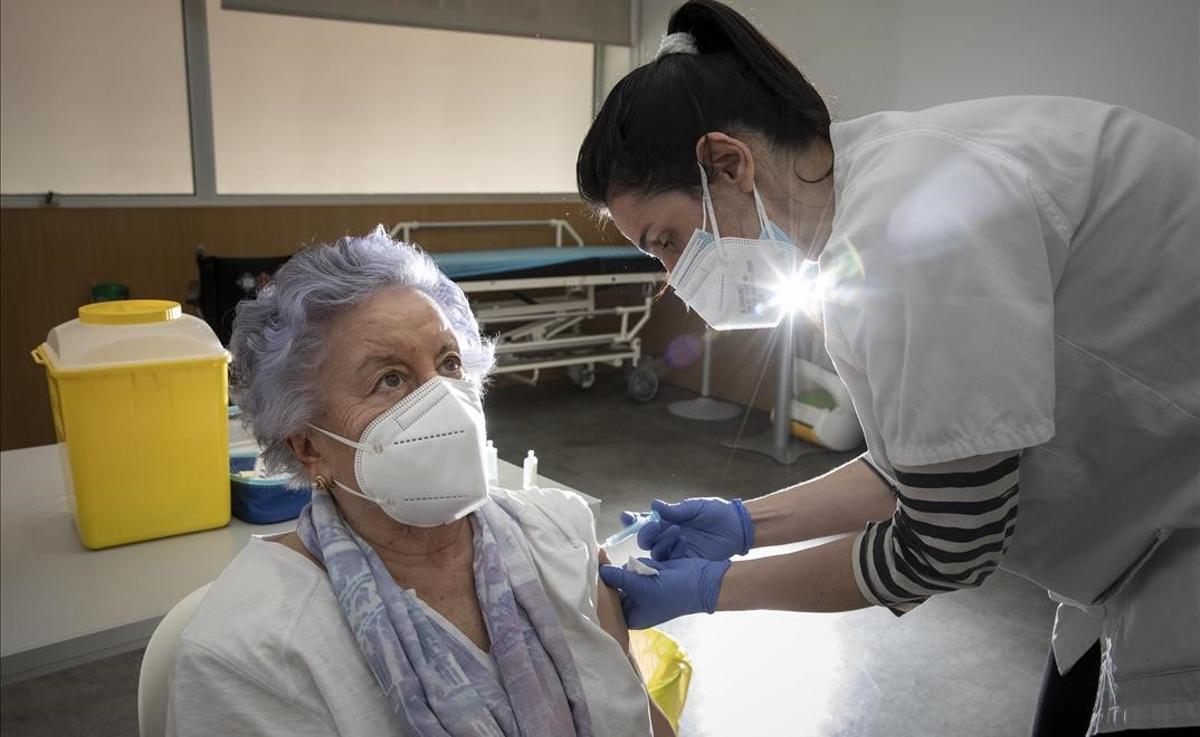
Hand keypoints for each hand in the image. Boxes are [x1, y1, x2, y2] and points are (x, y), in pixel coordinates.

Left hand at [598, 557, 731, 628]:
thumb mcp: (641, 587)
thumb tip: (599, 570)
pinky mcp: (648, 575)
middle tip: (621, 572)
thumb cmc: (671, 593)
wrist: (700, 582)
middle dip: (618, 578)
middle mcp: (634, 605)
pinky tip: (654, 567)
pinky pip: (636, 566)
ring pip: (624, 574)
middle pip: (613, 589)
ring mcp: (641, 590)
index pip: (608, 607)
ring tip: (647, 573)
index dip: (602, 594)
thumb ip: (618, 577)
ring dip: (633, 570)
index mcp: (631, 617)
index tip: (596, 580)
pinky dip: (642, 564)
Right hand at [623, 498, 753, 560]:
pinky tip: (683, 543)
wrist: (736, 528)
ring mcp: (675, 549)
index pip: (644, 520)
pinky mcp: (684, 561)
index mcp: (668, 519)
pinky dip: (672, 552)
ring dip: (661, 541)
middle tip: (654, 526)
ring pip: (655, 551)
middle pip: (645, 539)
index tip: (626, 517)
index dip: (632, 520)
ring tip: (677, 531)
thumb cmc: (716, 513)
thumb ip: (676, 509)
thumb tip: (654, 505)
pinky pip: (670, 561)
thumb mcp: (696, 507)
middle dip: (644, 533)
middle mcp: (667, 535)